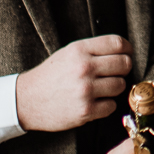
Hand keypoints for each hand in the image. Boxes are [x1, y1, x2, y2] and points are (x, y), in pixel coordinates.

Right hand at [16, 34, 130, 132]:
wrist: (26, 100)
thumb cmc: (50, 76)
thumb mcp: (68, 53)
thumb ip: (93, 50)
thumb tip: (123, 51)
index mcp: (79, 50)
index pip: (117, 43)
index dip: (127, 48)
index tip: (127, 53)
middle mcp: (84, 68)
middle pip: (124, 64)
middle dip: (123, 69)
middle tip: (114, 74)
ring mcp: (86, 90)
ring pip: (120, 85)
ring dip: (114, 88)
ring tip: (100, 89)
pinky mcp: (86, 110)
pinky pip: (112, 106)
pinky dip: (106, 105)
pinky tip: (94, 102)